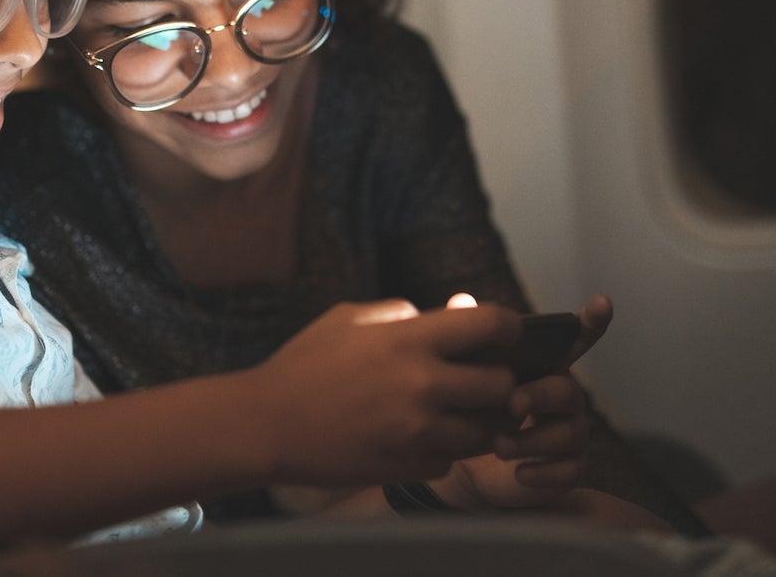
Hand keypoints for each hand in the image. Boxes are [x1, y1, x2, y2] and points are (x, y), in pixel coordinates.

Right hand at [251, 299, 520, 487]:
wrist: (266, 425)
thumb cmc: (304, 364)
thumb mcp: (350, 319)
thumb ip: (406, 313)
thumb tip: (456, 309)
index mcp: (409, 339)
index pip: (492, 324)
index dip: (509, 327)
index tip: (503, 333)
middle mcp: (422, 385)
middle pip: (504, 384)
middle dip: (498, 380)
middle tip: (481, 378)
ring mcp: (417, 431)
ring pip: (487, 431)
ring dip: (478, 421)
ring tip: (455, 410)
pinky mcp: (408, 467)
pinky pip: (451, 460)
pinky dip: (444, 450)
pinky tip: (420, 435)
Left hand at [430, 295, 612, 510]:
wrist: (461, 457)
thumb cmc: (471, 403)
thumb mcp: (465, 371)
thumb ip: (465, 335)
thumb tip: (460, 298)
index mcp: (545, 366)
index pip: (575, 341)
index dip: (592, 322)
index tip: (602, 302)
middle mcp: (564, 397)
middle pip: (567, 390)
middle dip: (542, 395)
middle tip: (512, 403)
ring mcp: (569, 432)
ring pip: (571, 432)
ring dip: (534, 439)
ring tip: (499, 445)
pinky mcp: (567, 467)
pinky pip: (571, 470)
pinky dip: (545, 473)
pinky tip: (519, 473)